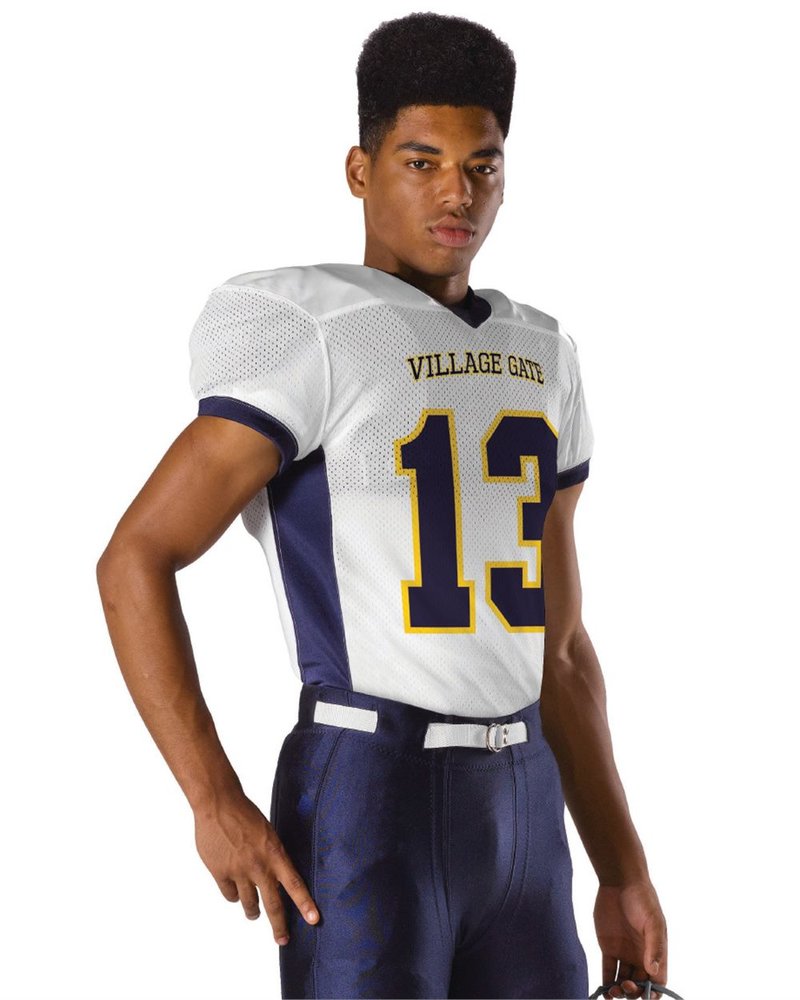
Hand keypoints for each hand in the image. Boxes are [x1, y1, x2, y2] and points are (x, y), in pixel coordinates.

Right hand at [193, 791, 319, 946]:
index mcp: (275, 854)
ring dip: (253, 912)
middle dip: (279, 925)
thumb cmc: (245, 814)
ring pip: (249, 904)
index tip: (314, 920)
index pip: (295, 884)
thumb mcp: (268, 833)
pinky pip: (230, 895)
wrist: (219, 804)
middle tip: (282, 939)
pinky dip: (234, 895)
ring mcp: (239, 872)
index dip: (305, 904)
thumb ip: (272, 856)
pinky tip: (235, 891)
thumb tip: (277, 875)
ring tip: (254, 914)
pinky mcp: (220, 873)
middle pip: (273, 904)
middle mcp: (259, 866)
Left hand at [593, 880, 667, 998]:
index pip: (657, 981)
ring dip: (619, 991)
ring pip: (622, 981)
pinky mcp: (608, 947)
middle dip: (634, 992)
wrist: (620, 881)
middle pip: (639, 984)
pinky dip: (606, 982)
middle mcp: (640, 956)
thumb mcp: (653, 921)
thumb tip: (653, 972)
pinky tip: (604, 990)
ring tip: (613, 992)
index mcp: (655, 952)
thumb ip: (654, 946)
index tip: (645, 997)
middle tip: (626, 986)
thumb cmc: (642, 899)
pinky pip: (607, 970)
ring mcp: (624, 953)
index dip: (652, 993)